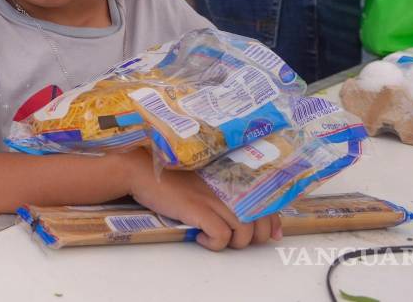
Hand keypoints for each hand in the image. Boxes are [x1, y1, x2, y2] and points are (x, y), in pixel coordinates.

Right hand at [124, 150, 281, 250]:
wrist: (140, 168)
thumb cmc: (167, 174)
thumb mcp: (201, 178)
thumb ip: (220, 189)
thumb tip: (238, 212)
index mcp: (228, 176)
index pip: (264, 199)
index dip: (272, 220)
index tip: (273, 233)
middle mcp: (225, 185)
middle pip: (259, 218)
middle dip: (255, 237)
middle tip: (237, 240)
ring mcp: (212, 197)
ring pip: (244, 230)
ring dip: (233, 242)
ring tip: (215, 237)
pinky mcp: (198, 208)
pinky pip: (221, 236)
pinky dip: (214, 243)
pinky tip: (199, 236)